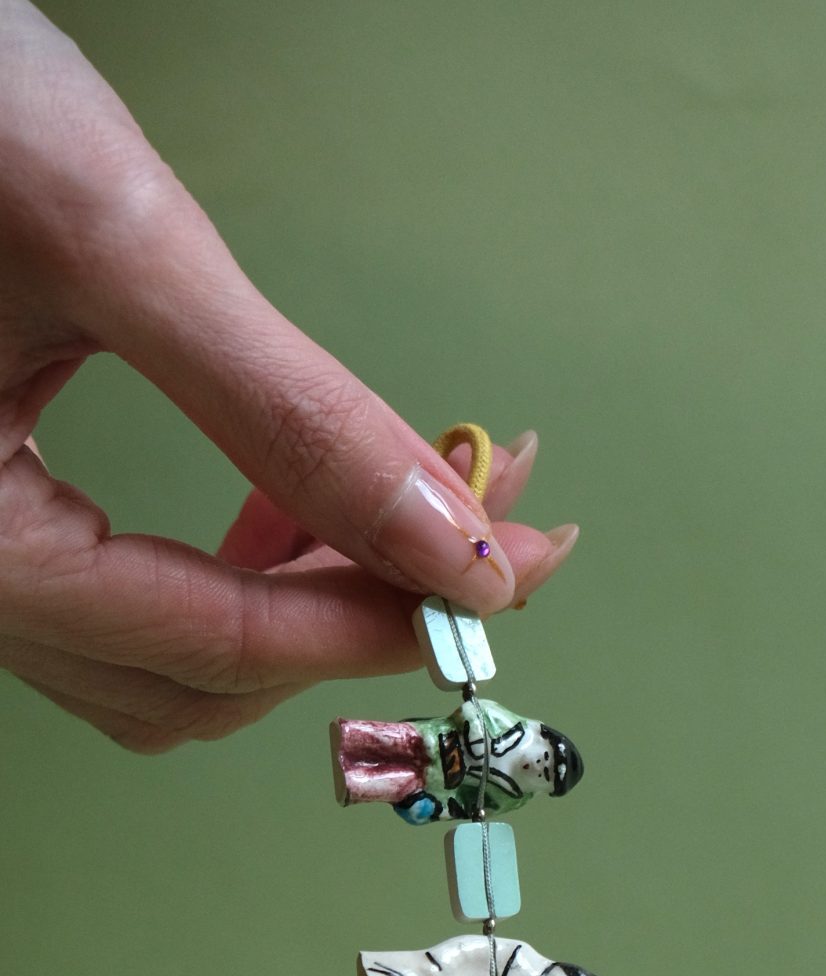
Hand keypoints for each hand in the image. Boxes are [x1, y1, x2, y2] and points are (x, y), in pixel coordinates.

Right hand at [0, 3, 574, 748]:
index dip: (380, 623)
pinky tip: (314, 507)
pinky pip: (141, 597)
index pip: (218, 644)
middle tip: (496, 533)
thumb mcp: (111, 238)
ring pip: (180, 655)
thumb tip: (448, 542)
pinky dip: (246, 568)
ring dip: (315, 600)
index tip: (507, 577)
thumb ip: (285, 407)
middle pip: (207, 680)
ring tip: (428, 510)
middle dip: (363, 613)